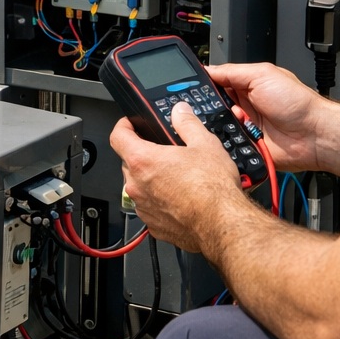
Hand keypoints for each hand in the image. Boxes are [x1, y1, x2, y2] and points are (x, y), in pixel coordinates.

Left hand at [109, 102, 243, 253]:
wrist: (221, 224)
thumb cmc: (212, 188)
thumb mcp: (205, 144)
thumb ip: (187, 123)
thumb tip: (180, 112)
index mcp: (143, 161)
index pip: (118, 137)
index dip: (123, 126)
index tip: (130, 124)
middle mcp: (137, 185)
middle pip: (129, 162)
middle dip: (143, 154)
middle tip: (165, 152)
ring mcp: (143, 207)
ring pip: (139, 187)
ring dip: (151, 180)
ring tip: (177, 177)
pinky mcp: (153, 225)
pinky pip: (150, 208)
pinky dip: (159, 202)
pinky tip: (180, 198)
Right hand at [204, 62, 326, 173]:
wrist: (314, 135)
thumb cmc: (298, 103)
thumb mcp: (263, 74)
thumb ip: (232, 71)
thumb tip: (208, 69)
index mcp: (245, 86)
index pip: (215, 83)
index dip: (202, 85)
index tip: (191, 87)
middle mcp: (243, 106)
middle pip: (212, 107)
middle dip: (210, 107)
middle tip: (217, 106)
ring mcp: (244, 128)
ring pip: (216, 127)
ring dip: (221, 124)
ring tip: (237, 119)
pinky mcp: (246, 147)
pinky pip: (227, 146)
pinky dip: (227, 142)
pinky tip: (238, 136)